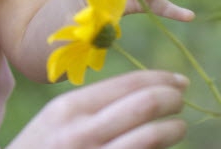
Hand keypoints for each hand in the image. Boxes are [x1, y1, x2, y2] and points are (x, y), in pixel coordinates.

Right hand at [6, 70, 187, 148]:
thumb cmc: (42, 148)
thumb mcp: (57, 119)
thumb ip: (93, 106)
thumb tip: (143, 93)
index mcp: (70, 108)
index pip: (127, 84)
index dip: (160, 79)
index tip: (178, 81)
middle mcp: (84, 132)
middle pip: (145, 105)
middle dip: (172, 99)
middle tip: (179, 100)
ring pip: (152, 136)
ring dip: (174, 129)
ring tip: (177, 127)